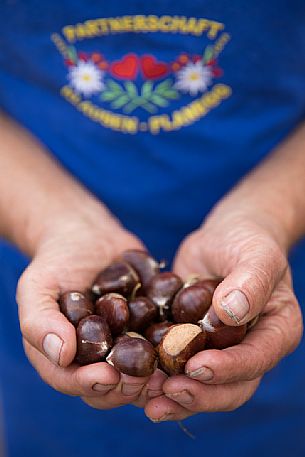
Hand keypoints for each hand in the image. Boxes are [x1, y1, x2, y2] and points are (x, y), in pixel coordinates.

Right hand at [17, 208, 165, 409]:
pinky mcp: (145, 330)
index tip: (108, 376)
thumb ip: (40, 320)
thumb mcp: (37, 285)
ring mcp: (121, 345)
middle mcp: (92, 357)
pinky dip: (172, 353)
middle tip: (144, 380)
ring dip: (153, 380)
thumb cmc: (57, 260)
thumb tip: (61, 354)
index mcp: (60, 354)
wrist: (89, 236)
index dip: (88, 384)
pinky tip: (186, 349)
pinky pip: (159, 348)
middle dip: (125, 388)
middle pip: (107, 387)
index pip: (70, 380)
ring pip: (137, 376)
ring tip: (169, 373)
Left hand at [145, 208, 302, 420]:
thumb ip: (250, 282)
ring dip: (175, 397)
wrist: (224, 238)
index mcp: (276, 333)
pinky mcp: (192, 345)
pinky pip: (177, 369)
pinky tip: (135, 381)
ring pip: (202, 387)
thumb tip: (229, 314)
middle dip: (199, 394)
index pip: (256, 360)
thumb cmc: (247, 241)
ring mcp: (220, 351)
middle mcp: (250, 350)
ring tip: (146, 396)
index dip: (228, 369)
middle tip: (168, 390)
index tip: (197, 366)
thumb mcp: (257, 254)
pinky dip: (158, 379)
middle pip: (231, 389)